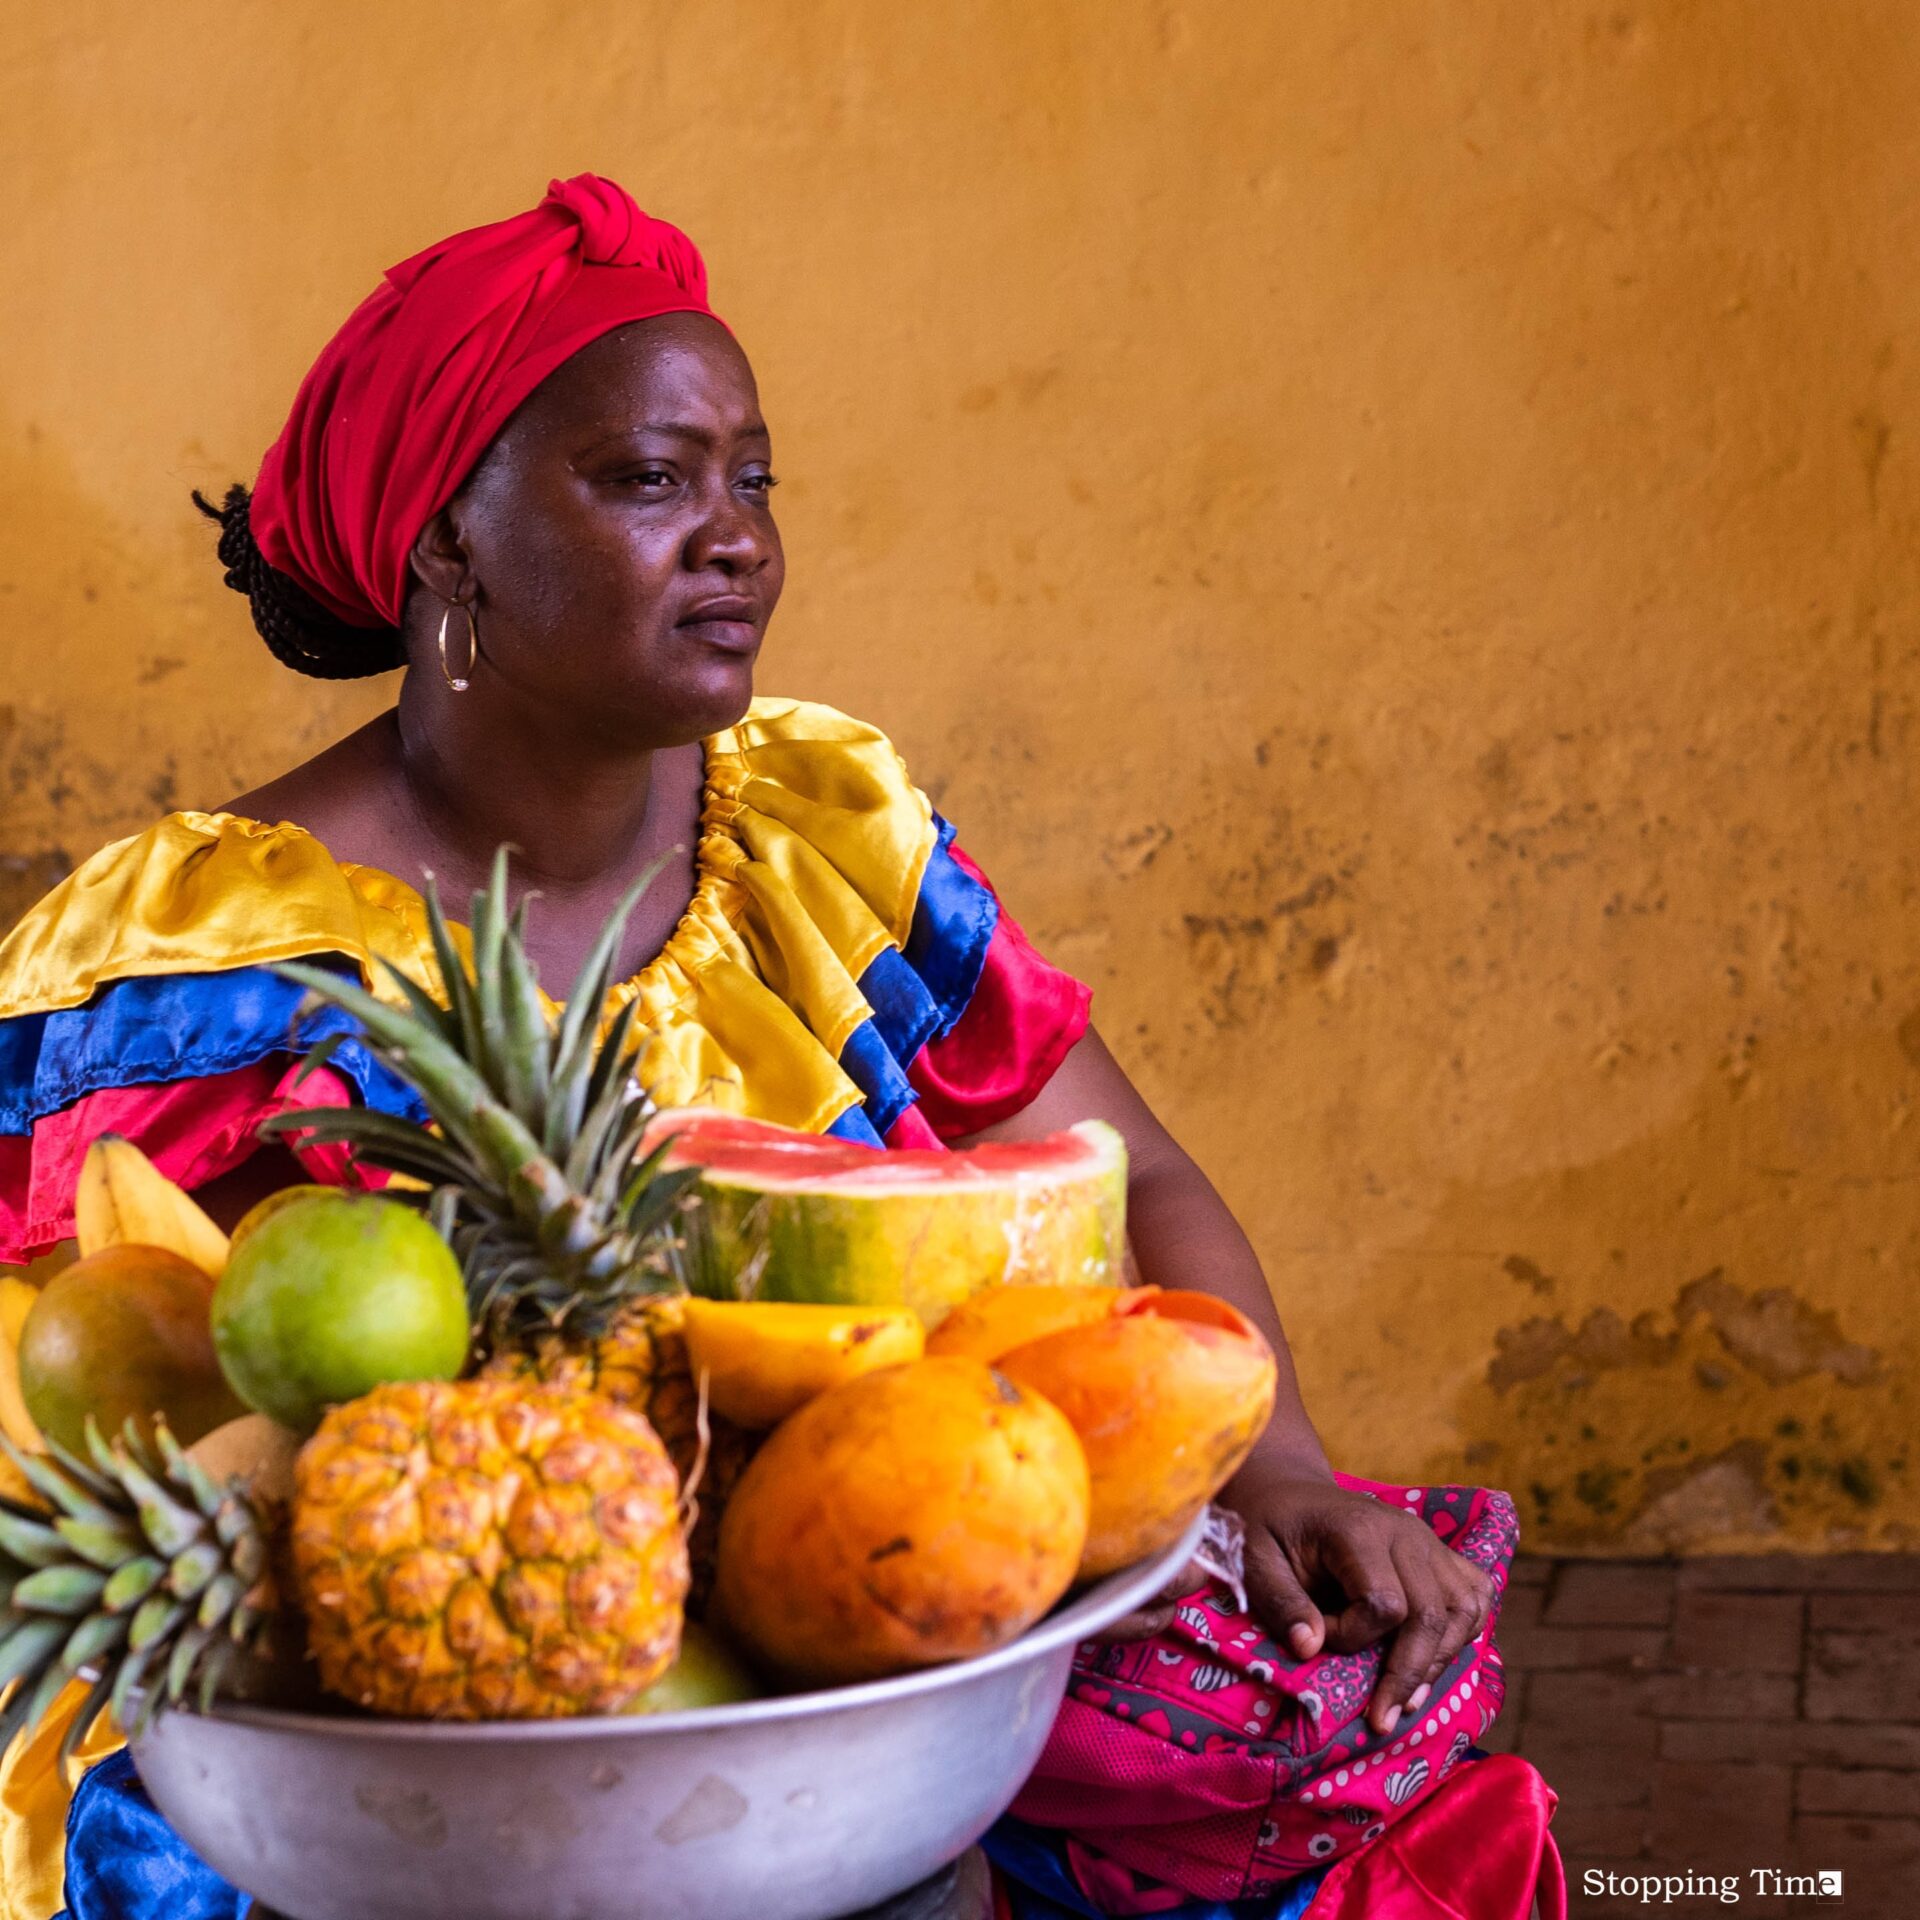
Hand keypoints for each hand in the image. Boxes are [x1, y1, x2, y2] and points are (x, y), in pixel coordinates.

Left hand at [1222, 1461, 1493, 1735]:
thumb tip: (1310, 1649)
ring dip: (1439, 1661)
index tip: (1319, 1638)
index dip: (1354, 1636)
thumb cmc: (1268, 1529)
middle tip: (1381, 1721)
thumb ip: (1281, 1604)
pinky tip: (1434, 1659)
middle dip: (1408, 1674)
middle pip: (1431, 1613)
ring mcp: (1428, 1541)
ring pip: (1464, 1610)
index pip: (1383, 1603)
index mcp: (1358, 1529)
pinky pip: (1475, 1596)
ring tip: (1406, 1698)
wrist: (1289, 1494)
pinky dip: (1465, 1633)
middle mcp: (1404, 1532)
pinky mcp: (1440, 1553)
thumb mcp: (1255, 1562)